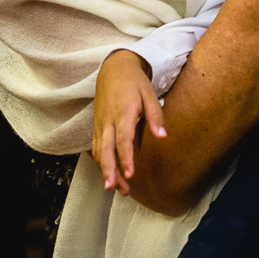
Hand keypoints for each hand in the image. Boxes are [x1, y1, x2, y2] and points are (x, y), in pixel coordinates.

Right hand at [93, 49, 164, 195]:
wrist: (113, 69)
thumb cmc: (134, 83)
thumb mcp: (149, 94)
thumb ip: (155, 116)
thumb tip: (162, 137)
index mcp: (123, 113)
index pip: (123, 139)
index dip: (126, 158)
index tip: (130, 174)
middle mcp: (108, 121)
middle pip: (105, 150)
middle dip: (109, 170)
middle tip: (114, 188)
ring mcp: (100, 125)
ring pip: (98, 152)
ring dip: (105, 171)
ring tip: (115, 188)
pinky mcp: (97, 127)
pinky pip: (96, 148)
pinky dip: (101, 163)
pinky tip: (109, 175)